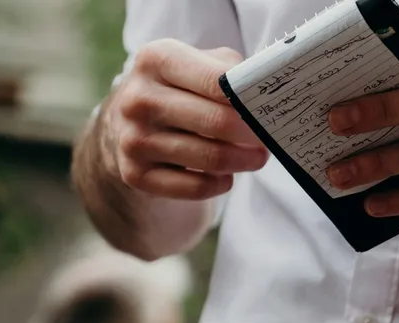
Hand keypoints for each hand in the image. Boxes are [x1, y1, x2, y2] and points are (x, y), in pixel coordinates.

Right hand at [103, 40, 268, 200]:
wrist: (128, 124)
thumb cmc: (180, 90)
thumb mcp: (200, 64)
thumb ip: (232, 71)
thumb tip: (265, 92)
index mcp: (156, 59)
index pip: (218, 81)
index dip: (251, 100)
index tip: (270, 111)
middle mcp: (139, 98)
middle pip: (217, 122)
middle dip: (253, 135)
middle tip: (269, 139)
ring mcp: (133, 139)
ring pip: (210, 158)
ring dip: (243, 161)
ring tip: (256, 158)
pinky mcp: (135, 174)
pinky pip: (195, 187)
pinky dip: (220, 184)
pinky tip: (225, 177)